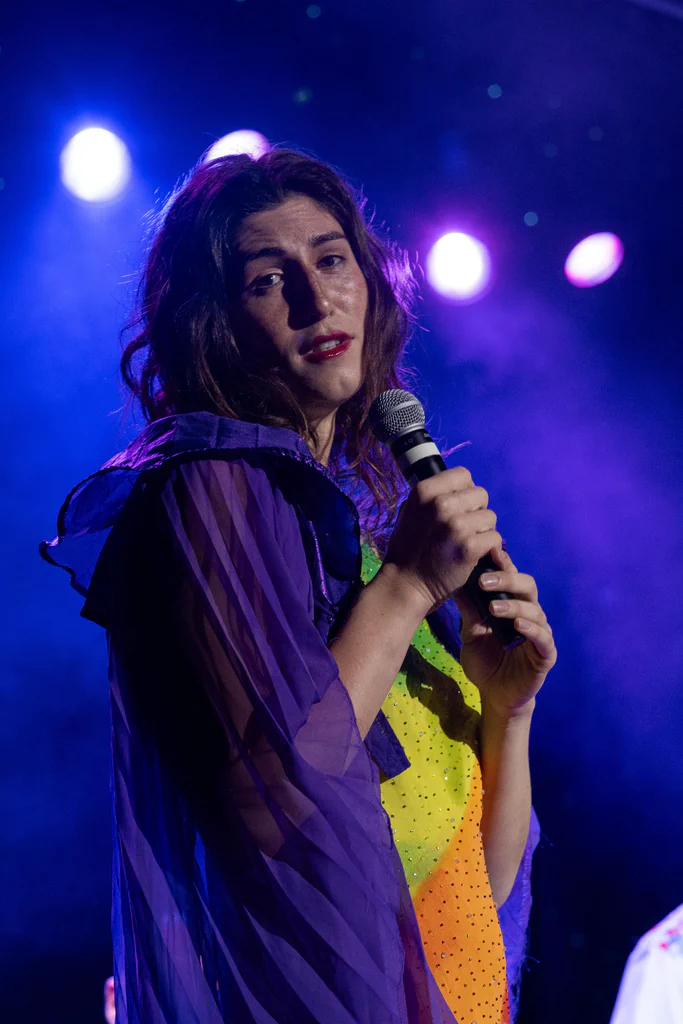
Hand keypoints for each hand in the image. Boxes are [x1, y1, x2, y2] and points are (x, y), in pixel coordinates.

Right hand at [382, 467, 502, 614]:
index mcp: (424, 491)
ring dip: (483, 530)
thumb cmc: (407, 550)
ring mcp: (456, 526)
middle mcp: (440, 504)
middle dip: (476, 510)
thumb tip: (456, 487)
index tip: (459, 507)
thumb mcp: (410, 512)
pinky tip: (474, 556)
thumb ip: (432, 497)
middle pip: (481, 494)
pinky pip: (495, 538)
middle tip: (464, 528)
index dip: (465, 491)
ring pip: (490, 516)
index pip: (463, 474)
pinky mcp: (469, 547)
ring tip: (466, 543)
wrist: (405, 585)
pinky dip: (489, 548)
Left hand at [455, 547, 556, 715]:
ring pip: (535, 611)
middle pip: (527, 587)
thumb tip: (453, 579)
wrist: (494, 695)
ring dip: (514, 606)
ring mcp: (539, 633)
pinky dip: (532, 630)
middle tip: (484, 580)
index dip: (503, 564)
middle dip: (507, 579)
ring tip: (494, 607)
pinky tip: (518, 626)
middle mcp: (529, 614)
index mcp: (512, 604)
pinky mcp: (546, 654)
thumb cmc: (485, 660)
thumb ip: (468, 608)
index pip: (511, 577)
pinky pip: (543, 638)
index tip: (488, 552)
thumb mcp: (470, 632)